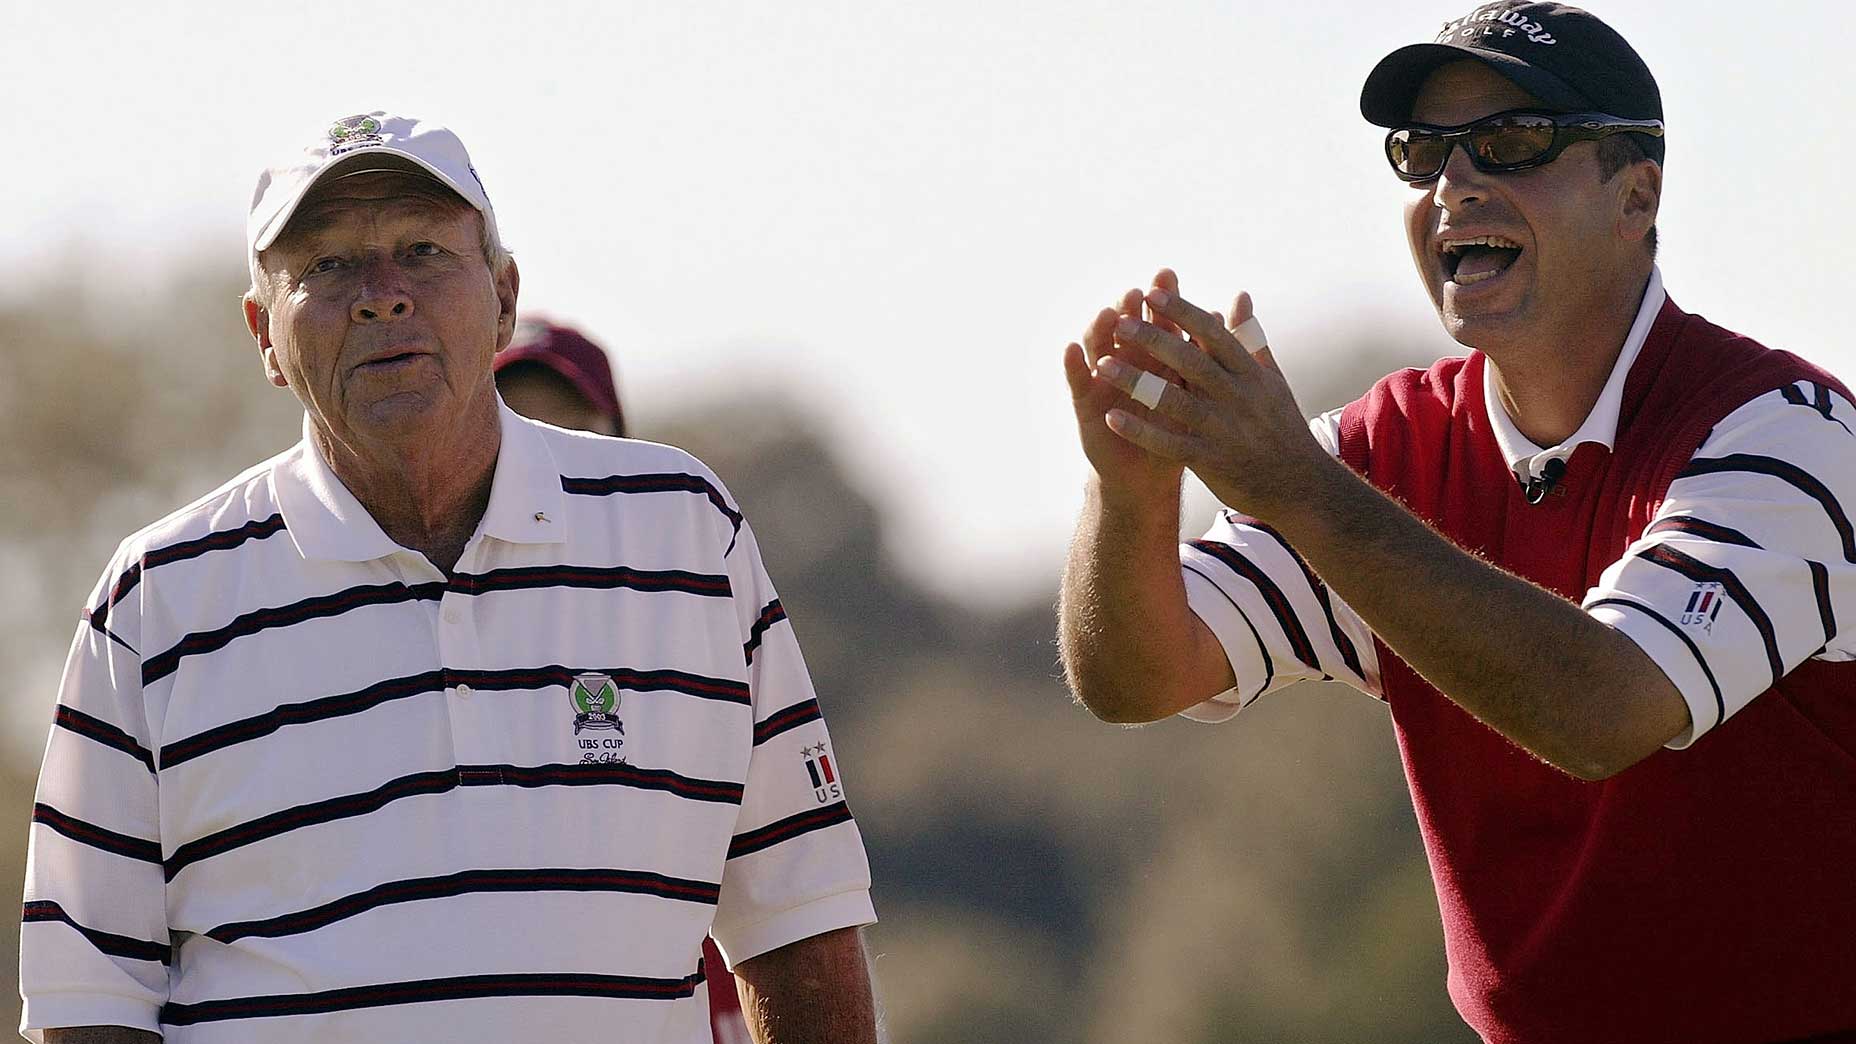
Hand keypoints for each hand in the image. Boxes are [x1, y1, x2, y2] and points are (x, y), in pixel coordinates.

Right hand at [1062, 269, 1192, 504]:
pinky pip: (1078, 382)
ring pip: (1100, 348)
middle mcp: (1127, 361)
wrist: (1149, 476)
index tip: (1167, 275)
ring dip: (1101, 330)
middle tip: (1136, 291)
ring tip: (1107, 313)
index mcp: (1157, 356)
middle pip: (1127, 327)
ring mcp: (1104, 380)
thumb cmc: (1176, 432)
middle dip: (1130, 308)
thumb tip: (1221, 311)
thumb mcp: (1196, 393)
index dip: (1162, 299)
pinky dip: (1073, 366)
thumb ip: (1206, 352)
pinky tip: (1071, 349)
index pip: (1159, 319)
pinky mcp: (1086, 404)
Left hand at [1092, 283, 1324, 522]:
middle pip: (1191, 361)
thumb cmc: (1281, 427)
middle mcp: (1238, 397)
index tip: (1153, 293)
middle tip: (1119, 321)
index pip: (1213, 334)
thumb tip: (1240, 296)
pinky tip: (1112, 417)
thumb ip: (1250, 339)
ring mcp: (1224, 430)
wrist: (1300, 486)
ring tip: (1103, 364)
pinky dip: (1141, 431)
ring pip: (1175, 400)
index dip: (1182, 312)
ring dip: (1137, 381)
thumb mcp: (1271, 380)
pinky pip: (1170, 443)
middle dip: (1154, 339)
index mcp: (1250, 374)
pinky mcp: (1212, 461)